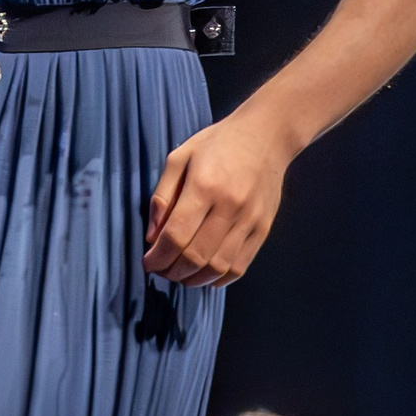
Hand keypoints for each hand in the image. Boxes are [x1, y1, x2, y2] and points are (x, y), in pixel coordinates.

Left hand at [143, 110, 291, 287]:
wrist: (266, 136)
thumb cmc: (218, 144)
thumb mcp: (180, 158)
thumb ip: (162, 196)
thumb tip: (152, 236)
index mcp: (204, 185)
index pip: (176, 235)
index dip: (158, 257)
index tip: (148, 262)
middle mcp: (230, 205)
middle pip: (195, 256)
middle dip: (171, 271)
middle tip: (161, 270)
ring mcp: (250, 220)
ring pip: (217, 267)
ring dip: (193, 279)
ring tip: (179, 274)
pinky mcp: (263, 229)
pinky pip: (239, 266)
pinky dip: (218, 278)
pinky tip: (204, 274)